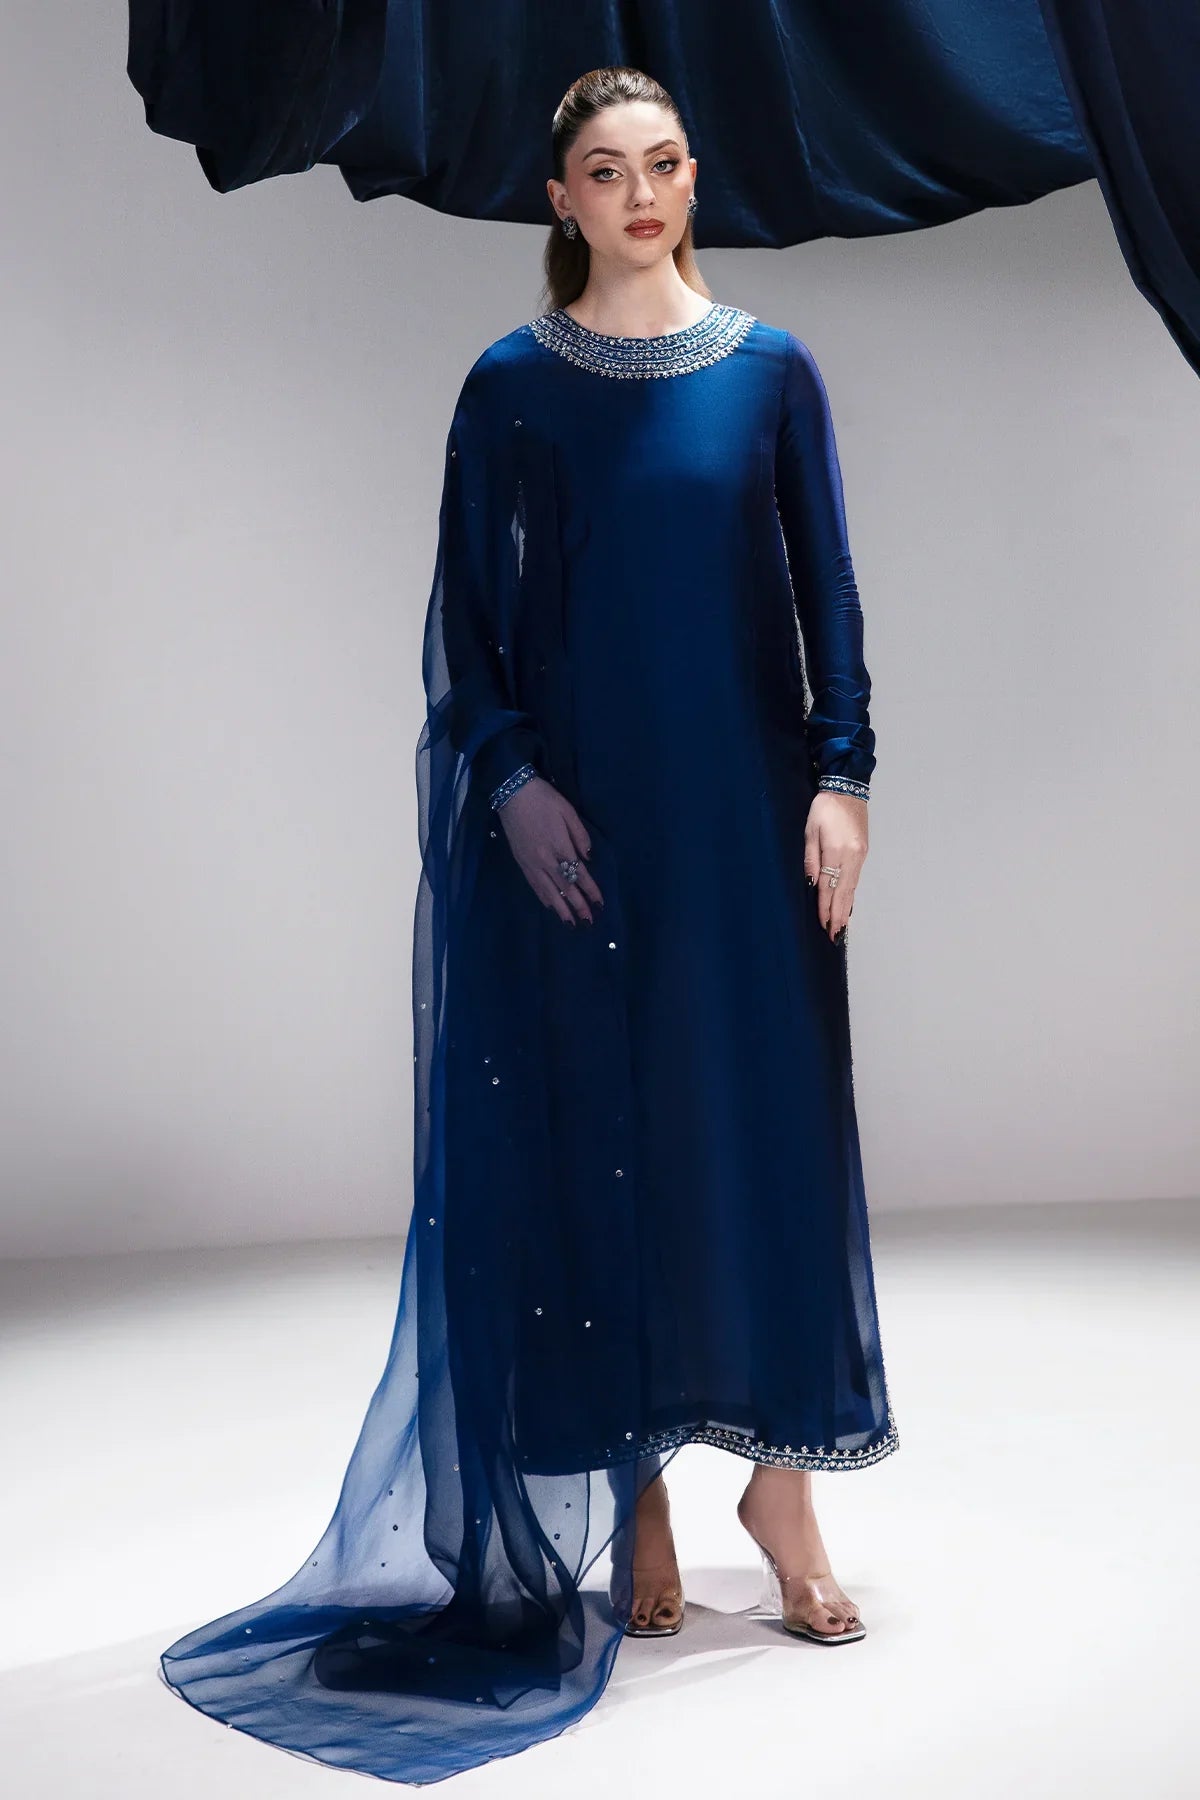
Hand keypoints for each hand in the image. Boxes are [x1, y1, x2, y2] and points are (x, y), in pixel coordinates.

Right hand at [496, 775, 604, 925]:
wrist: (512, 793)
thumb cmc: (544, 799)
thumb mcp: (569, 811)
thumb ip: (581, 836)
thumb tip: (588, 859)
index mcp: (560, 847)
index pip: (579, 875)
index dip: (590, 891)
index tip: (600, 904)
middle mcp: (546, 860)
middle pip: (565, 888)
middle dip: (578, 906)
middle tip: (589, 922)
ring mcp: (531, 863)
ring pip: (548, 892)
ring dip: (561, 909)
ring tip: (571, 924)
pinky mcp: (521, 862)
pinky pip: (534, 886)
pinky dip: (544, 898)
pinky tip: (551, 906)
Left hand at [804, 791, 866, 941]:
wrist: (847, 788)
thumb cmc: (823, 807)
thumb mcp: (809, 831)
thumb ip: (810, 858)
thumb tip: (811, 884)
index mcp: (837, 851)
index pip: (829, 887)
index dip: (826, 908)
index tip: (823, 925)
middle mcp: (852, 856)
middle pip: (844, 892)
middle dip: (838, 915)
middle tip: (834, 936)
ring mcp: (860, 855)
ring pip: (852, 887)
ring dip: (846, 908)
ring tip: (841, 926)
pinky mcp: (863, 852)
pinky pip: (855, 879)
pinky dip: (850, 894)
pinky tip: (847, 904)